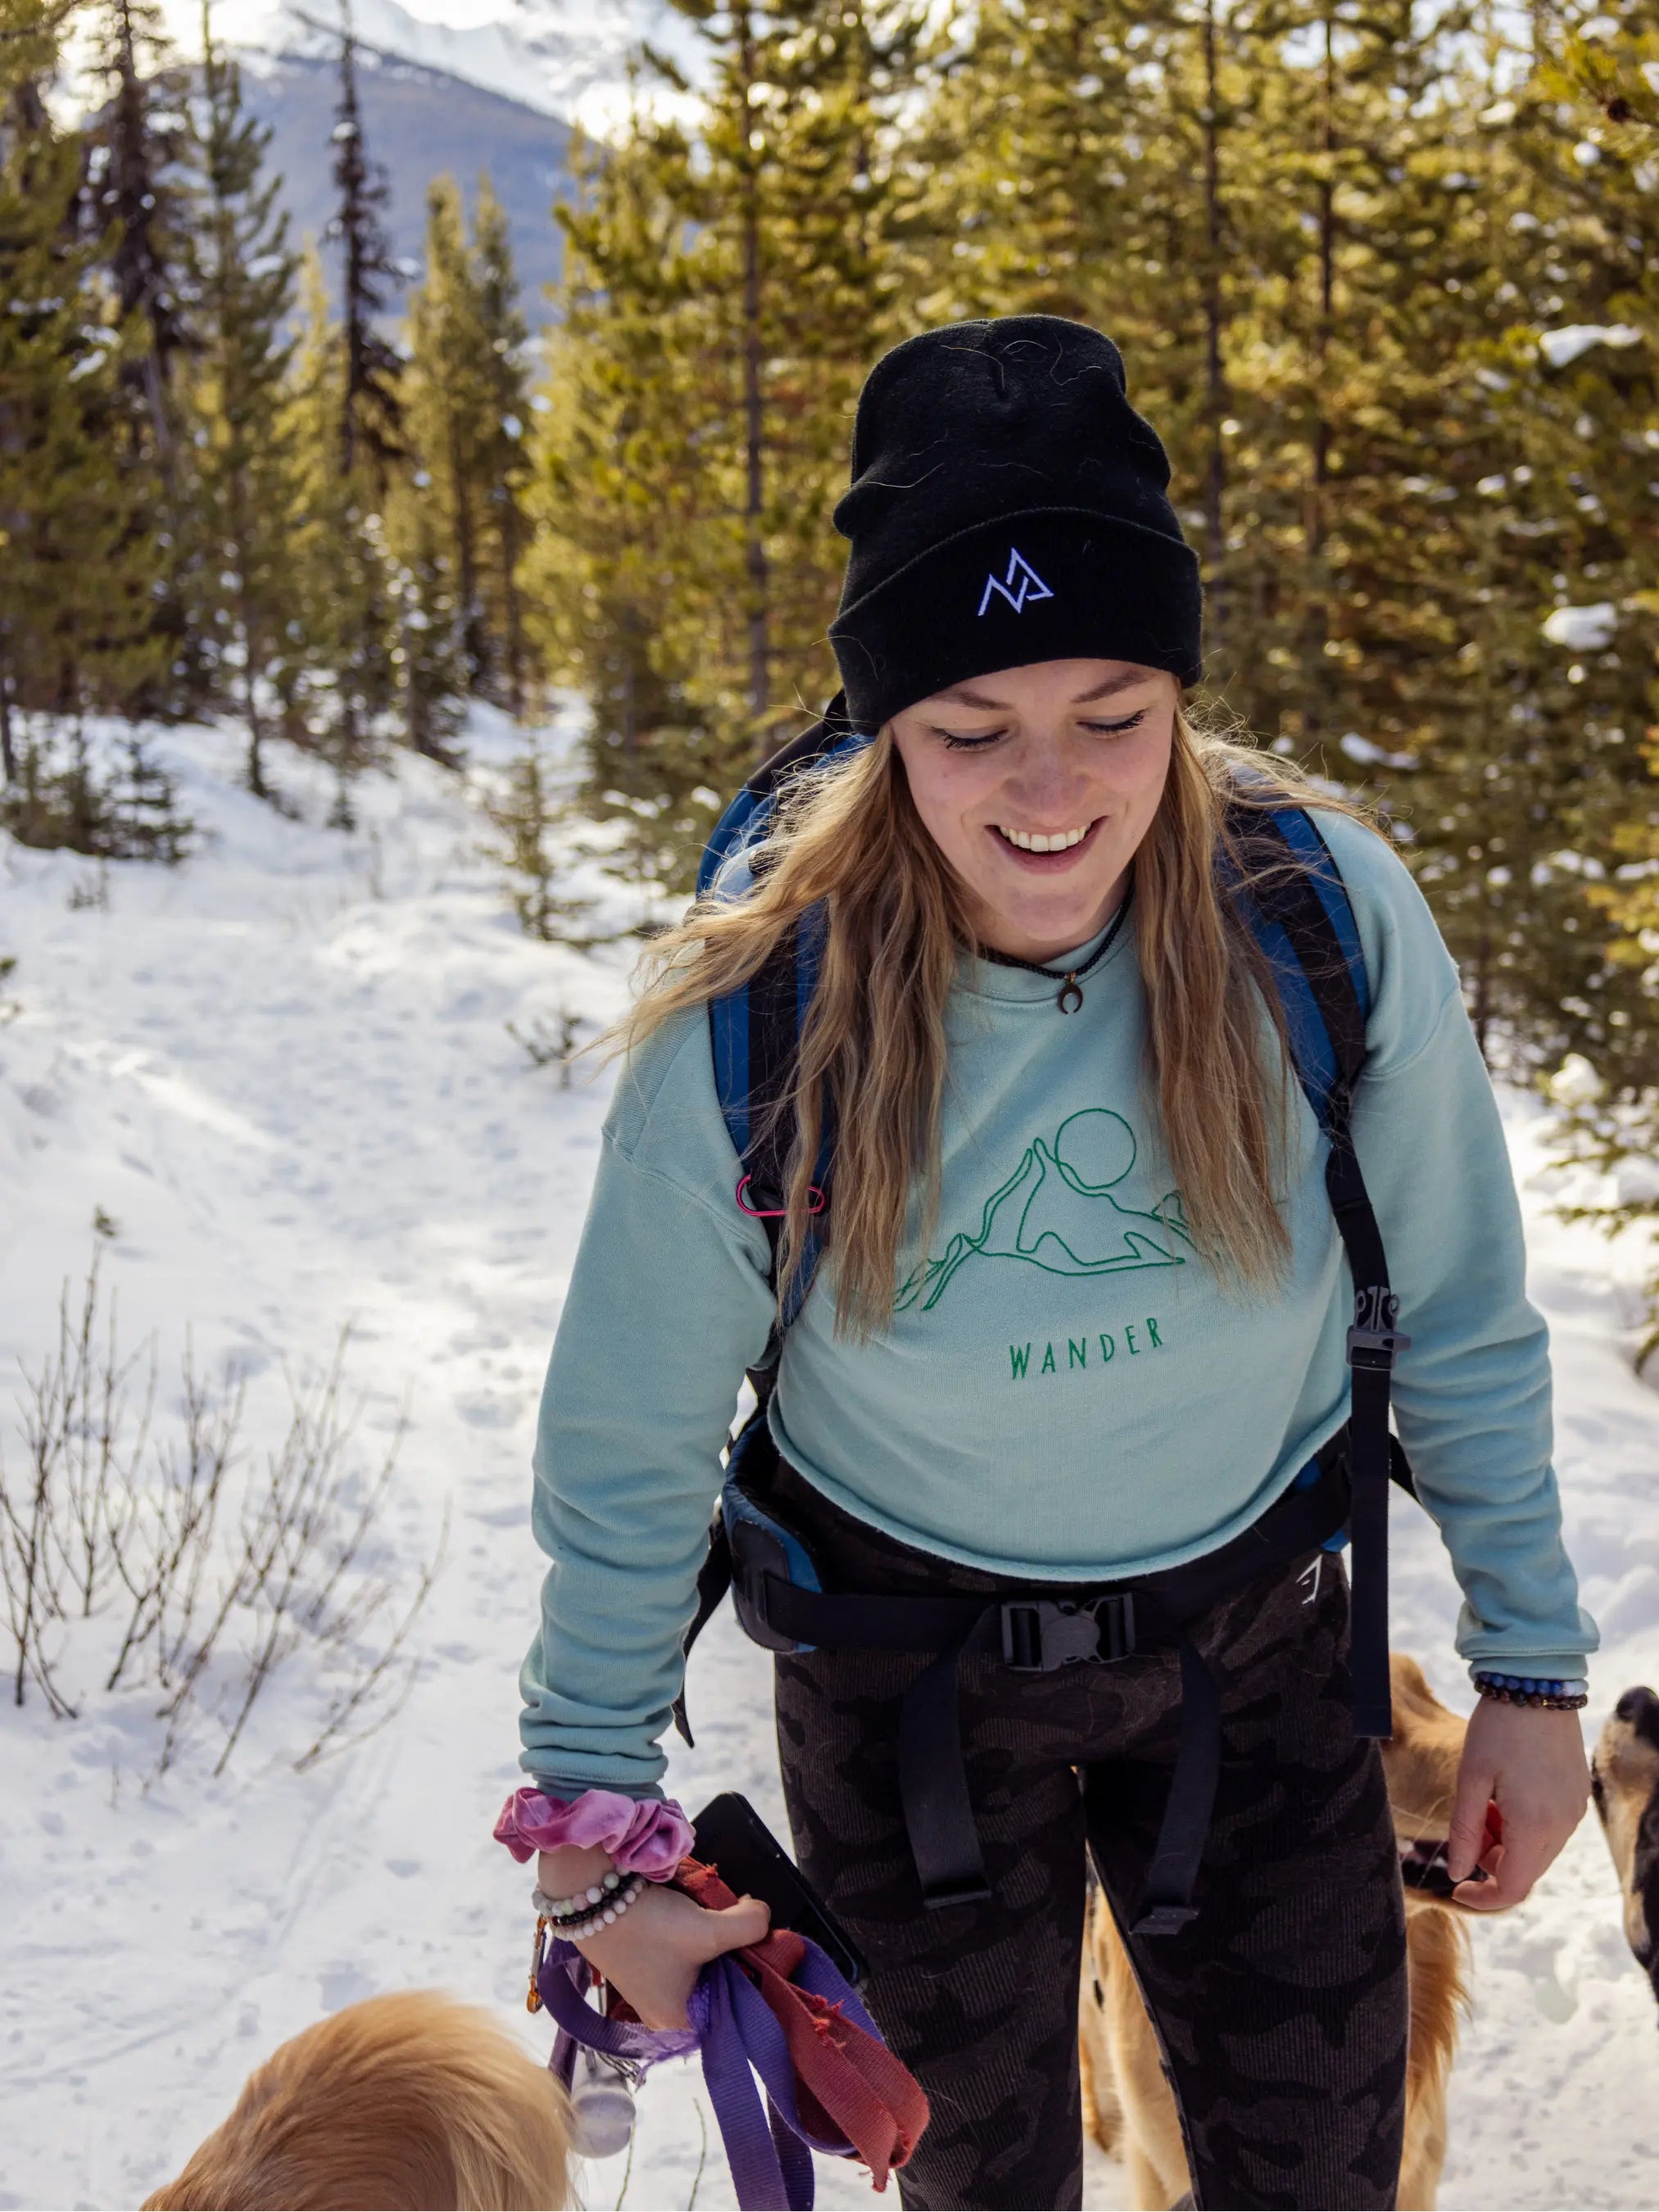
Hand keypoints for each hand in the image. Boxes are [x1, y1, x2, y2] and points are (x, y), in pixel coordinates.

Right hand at [537, 1845, 768, 2030]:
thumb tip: (763, 1916)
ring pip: (703, 1964)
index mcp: (680, 2023)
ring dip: (716, 1939)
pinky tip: (701, 1911)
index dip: (755, 1978)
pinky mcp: (646, 1960)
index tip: (769, 1950)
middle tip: (747, 1925)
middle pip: (720, 1984)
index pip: (735, 2010)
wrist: (593, 1896)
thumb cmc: (649, 1929)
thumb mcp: (709, 1930)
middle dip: (735, 1954)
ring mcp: (654, 1986)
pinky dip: (697, 1932)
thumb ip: (749, 1927)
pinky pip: (685, 1952)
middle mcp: (666, 2012)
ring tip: (726, 1914)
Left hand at [1446, 1696, 1589, 1909]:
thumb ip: (1464, 1830)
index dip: (1484, 1898)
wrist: (1537, 1684)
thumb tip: (1457, 1873)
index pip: (1514, 1888)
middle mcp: (1563, 1825)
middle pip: (1525, 1870)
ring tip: (1483, 1801)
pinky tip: (1503, 1794)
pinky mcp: (1576, 1796)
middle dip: (1490, 1860)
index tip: (1456, 1888)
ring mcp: (1574, 1811)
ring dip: (1505, 1841)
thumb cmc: (1498, 1728)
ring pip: (1536, 1850)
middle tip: (1467, 1823)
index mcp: (1535, 1825)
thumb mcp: (1470, 1778)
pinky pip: (1548, 1829)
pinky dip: (1521, 1825)